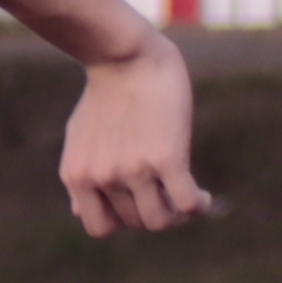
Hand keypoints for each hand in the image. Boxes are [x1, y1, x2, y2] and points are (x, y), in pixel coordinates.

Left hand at [57, 38, 211, 236]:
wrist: (123, 53)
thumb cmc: (105, 92)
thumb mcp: (79, 139)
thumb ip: (81, 178)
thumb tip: (78, 212)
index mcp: (78, 176)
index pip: (101, 229)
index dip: (122, 222)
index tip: (138, 204)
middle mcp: (102, 178)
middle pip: (136, 224)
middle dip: (154, 212)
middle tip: (170, 194)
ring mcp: (133, 170)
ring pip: (161, 221)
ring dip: (178, 216)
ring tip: (188, 199)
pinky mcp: (165, 158)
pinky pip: (186, 204)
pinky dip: (198, 207)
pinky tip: (204, 198)